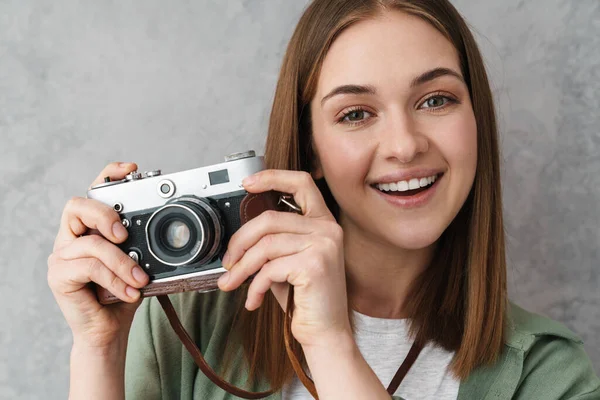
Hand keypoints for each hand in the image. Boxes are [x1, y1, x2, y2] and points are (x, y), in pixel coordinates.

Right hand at [47, 162, 149, 348]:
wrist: (108, 332)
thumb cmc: (124, 294)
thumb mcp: (139, 263)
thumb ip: (142, 245)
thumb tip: (166, 231)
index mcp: (91, 228)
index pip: (93, 192)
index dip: (108, 175)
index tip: (131, 170)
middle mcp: (71, 237)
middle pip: (78, 206)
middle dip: (105, 214)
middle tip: (125, 234)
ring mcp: (61, 256)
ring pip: (91, 243)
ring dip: (121, 262)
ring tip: (139, 279)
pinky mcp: (58, 276)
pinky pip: (88, 267)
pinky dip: (113, 279)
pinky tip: (128, 292)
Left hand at [217, 170, 350, 347]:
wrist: (325, 332)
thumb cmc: (304, 298)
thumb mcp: (286, 262)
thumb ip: (271, 242)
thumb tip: (238, 237)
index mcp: (323, 222)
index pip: (301, 183)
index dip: (272, 177)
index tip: (247, 184)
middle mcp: (327, 229)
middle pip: (269, 219)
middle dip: (239, 241)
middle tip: (228, 261)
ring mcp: (324, 245)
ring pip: (265, 245)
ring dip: (242, 268)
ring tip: (232, 283)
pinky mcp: (315, 264)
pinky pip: (269, 268)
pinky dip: (254, 286)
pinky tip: (254, 300)